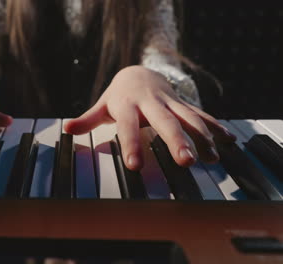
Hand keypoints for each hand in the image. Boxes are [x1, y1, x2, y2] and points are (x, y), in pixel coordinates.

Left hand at [64, 65, 235, 170]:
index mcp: (128, 105)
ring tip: (211, 158)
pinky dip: (214, 127)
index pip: (128, 127)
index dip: (132, 145)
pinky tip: (228, 141)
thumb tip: (66, 129)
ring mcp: (170, 103)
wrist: (140, 71)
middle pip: (165, 122)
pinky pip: (201, 115)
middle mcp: (152, 104)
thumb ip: (87, 119)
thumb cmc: (119, 94)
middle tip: (187, 161)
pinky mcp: (183, 104)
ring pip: (188, 118)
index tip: (136, 165)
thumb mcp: (102, 104)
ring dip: (201, 137)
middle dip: (177, 141)